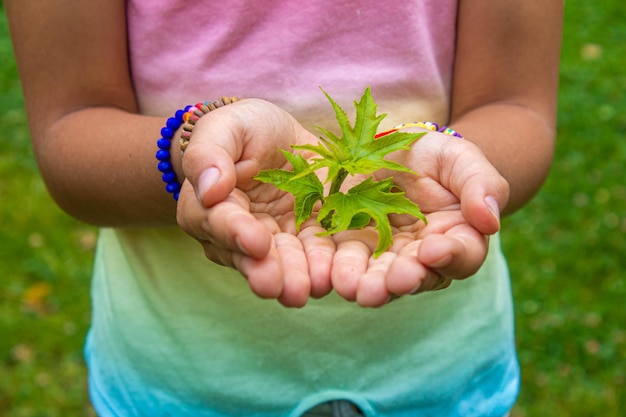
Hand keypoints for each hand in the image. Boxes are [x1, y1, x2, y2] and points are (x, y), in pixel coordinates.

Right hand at [176, 99, 335, 306]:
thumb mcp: (225, 127)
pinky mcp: (306, 242)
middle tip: (282, 286)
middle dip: (268, 271)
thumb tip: (209, 189)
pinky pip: (315, 257)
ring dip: (297, 278)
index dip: (237, 232)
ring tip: (311, 288)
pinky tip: (335, 276)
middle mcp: (238, 235)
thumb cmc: (243, 130)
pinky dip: (325, 267)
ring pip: (283, 265)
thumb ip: (208, 154)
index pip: (221, 222)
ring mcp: (274, 243)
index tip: (257, 242)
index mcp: (209, 208)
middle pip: (251, 257)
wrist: (275, 139)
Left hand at [329, 131, 509, 306]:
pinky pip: (345, 263)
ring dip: (369, 284)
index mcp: (457, 237)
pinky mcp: (352, 248)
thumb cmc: (436, 156)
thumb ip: (481, 185)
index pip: (463, 254)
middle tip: (393, 282)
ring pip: (380, 277)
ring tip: (355, 287)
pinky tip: (327, 274)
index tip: (433, 249)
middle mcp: (422, 257)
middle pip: (418, 275)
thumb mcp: (462, 159)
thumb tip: (490, 221)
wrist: (393, 151)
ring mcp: (385, 256)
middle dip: (404, 279)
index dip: (450, 255)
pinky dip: (336, 269)